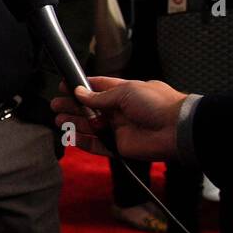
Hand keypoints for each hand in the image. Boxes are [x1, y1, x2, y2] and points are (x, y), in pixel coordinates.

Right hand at [51, 76, 186, 159]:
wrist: (176, 129)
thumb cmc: (157, 104)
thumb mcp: (126, 91)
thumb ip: (100, 96)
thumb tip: (79, 93)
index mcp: (124, 92)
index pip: (97, 88)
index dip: (80, 87)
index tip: (64, 86)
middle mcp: (120, 111)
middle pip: (90, 108)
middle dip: (72, 106)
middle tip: (56, 105)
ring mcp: (119, 129)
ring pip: (91, 127)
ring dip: (74, 123)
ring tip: (58, 120)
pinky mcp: (119, 147)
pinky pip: (98, 145)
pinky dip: (84, 142)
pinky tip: (72, 137)